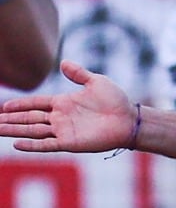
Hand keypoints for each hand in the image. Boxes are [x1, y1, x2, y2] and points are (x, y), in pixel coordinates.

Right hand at [0, 59, 136, 152]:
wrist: (130, 120)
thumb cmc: (116, 101)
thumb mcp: (96, 82)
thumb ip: (78, 74)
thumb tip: (63, 63)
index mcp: (63, 102)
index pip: (35, 104)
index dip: (19, 105)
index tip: (3, 107)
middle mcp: (60, 117)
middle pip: (28, 118)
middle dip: (10, 120)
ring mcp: (64, 131)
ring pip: (33, 130)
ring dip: (14, 131)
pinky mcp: (70, 143)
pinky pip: (47, 144)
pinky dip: (32, 145)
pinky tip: (17, 144)